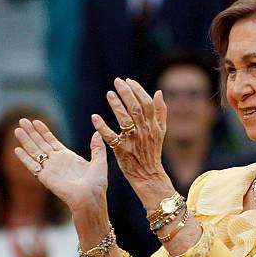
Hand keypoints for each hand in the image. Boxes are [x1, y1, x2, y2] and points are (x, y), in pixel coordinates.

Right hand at [14, 119, 107, 215]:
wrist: (90, 198)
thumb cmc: (96, 184)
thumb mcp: (99, 162)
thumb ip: (97, 147)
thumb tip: (98, 132)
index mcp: (68, 158)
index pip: (52, 141)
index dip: (44, 131)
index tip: (36, 121)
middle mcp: (57, 162)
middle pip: (41, 144)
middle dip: (31, 132)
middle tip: (22, 120)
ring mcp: (50, 169)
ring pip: (35, 152)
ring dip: (25, 141)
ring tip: (17, 130)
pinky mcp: (45, 177)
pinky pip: (33, 166)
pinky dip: (24, 158)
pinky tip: (16, 149)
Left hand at [92, 78, 173, 208]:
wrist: (149, 175)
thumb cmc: (152, 151)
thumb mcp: (161, 131)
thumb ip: (161, 111)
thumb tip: (159, 92)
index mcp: (153, 125)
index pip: (147, 103)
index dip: (138, 90)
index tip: (128, 80)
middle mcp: (144, 131)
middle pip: (136, 108)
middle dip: (127, 93)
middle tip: (117, 81)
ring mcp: (133, 141)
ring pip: (125, 120)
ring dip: (116, 106)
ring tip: (109, 94)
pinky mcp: (122, 151)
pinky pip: (111, 137)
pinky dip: (102, 127)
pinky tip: (94, 117)